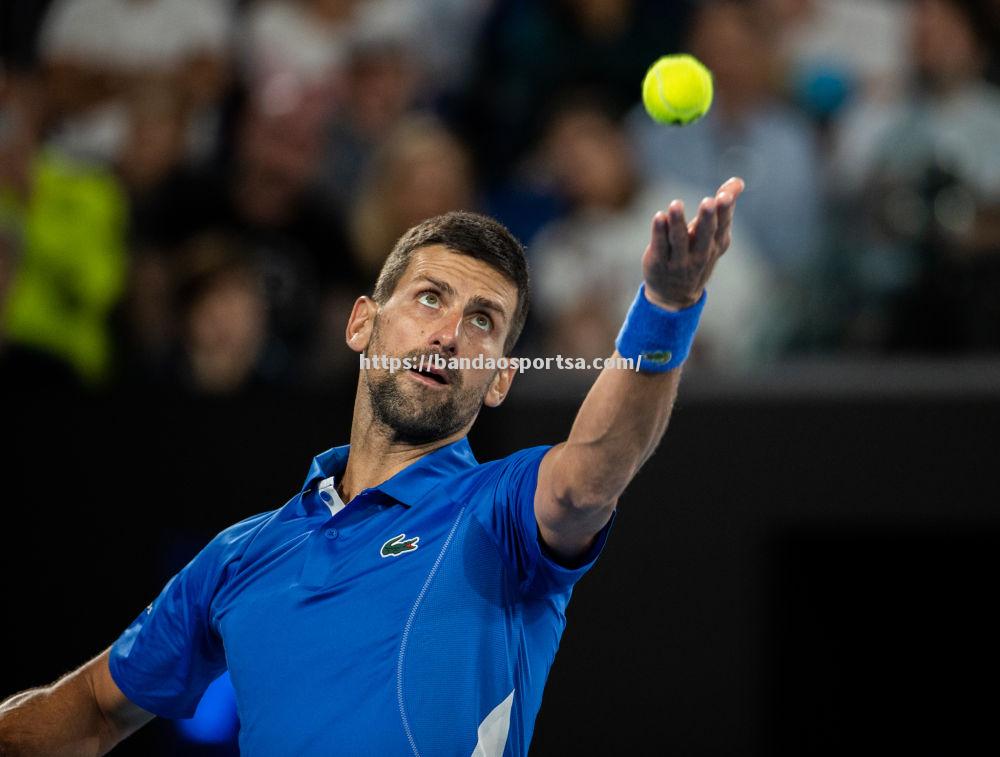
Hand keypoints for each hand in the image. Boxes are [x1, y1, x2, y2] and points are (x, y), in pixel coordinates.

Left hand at [641, 177, 744, 309]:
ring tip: (675, 205)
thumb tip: (738, 182)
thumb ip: (724, 208)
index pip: (721, 226)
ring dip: (678, 222)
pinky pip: (660, 246)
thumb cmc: (698, 255)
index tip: (725, 195)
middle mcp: (700, 254)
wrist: (675, 296)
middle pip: (704, 235)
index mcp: (715, 244)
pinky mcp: (659, 262)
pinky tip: (659, 217)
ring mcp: (679, 261)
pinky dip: (659, 232)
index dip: (724, 211)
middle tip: (708, 202)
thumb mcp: (714, 235)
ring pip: (679, 240)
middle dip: (706, 219)